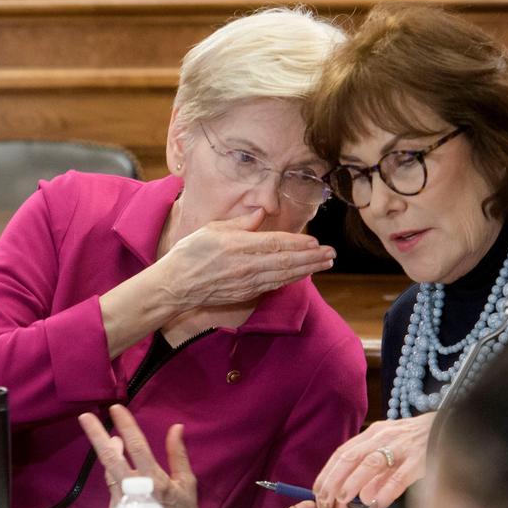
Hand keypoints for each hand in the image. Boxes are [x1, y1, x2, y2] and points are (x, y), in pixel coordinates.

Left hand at [77, 403, 199, 507]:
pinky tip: (115, 460)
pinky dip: (112, 469)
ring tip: (108, 437)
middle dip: (97, 435)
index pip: (137, 447)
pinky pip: (111, 484)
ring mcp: (121, 500)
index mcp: (154, 480)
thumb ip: (179, 456)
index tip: (116, 409)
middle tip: (85, 417)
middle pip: (111, 457)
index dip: (126, 426)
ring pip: (108, 470)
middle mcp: (133, 488)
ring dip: (106, 450)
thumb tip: (176, 428)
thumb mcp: (188, 485)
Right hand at [155, 209, 333, 314]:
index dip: (299, 243)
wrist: (176, 285)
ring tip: (325, 264)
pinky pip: (274, 285)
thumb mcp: (213, 229)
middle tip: (331, 254)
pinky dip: (291, 279)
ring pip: (284, 276)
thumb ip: (241, 223)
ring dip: (307, 270)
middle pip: (287, 262)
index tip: (316, 241)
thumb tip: (262, 213)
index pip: (277, 243)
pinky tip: (302, 274)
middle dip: (312, 258)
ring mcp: (248, 283)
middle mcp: (247, 266)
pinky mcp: (246, 294)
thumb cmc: (190, 253)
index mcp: (239, 246)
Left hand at [310, 415, 434, 507]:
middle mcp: (384, 437)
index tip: (318, 492)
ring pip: (371, 463)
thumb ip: (374, 466)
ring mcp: (402, 446)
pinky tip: (376, 504)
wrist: (451, 425)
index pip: (343, 452)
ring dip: (354, 482)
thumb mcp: (391, 446)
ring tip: (344, 500)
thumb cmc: (418, 439)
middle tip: (325, 501)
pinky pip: (399, 476)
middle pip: (351, 457)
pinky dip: (385, 491)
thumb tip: (357, 492)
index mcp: (374, 433)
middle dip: (334, 480)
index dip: (328, 473)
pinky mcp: (420, 459)